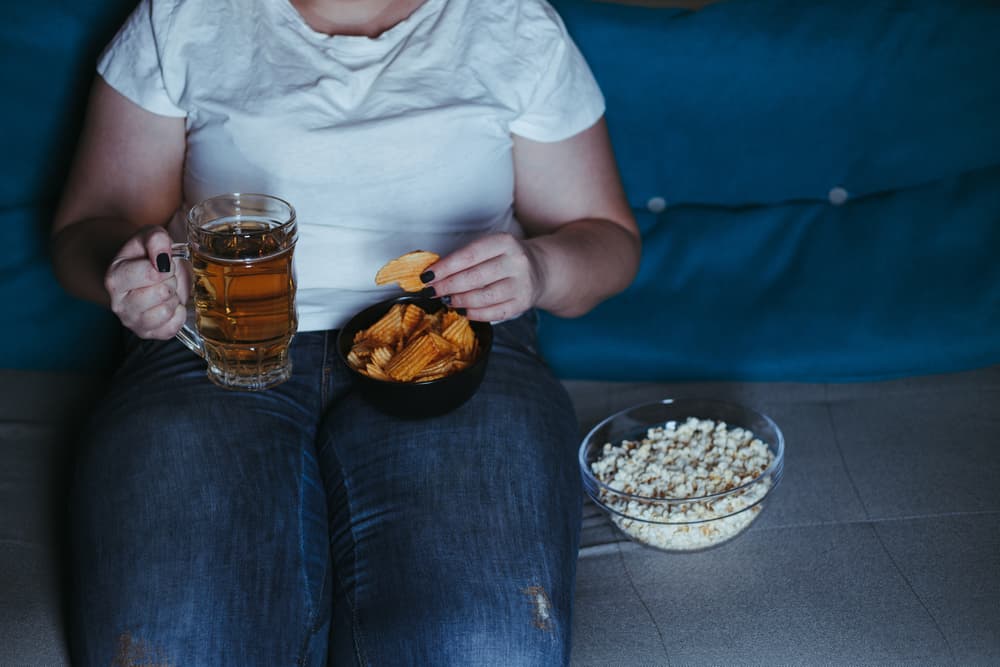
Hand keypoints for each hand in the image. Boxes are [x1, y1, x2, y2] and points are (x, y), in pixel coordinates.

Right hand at [104, 226, 188, 338]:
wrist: (143, 272)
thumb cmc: (147, 255)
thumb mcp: (150, 237)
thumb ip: (156, 239)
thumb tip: (163, 258)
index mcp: (115, 277)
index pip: (152, 273)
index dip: (166, 266)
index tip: (162, 263)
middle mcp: (118, 303)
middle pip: (162, 293)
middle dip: (170, 281)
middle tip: (164, 278)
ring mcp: (131, 321)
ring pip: (166, 311)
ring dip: (173, 298)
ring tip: (164, 290)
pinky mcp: (146, 334)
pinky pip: (171, 328)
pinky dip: (177, 315)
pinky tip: (169, 304)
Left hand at [424, 233, 546, 321]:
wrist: (539, 270)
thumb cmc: (504, 258)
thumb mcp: (489, 248)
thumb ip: (464, 258)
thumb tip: (433, 275)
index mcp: (505, 242)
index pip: (469, 255)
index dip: (445, 267)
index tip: (426, 276)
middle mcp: (516, 262)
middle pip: (474, 277)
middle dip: (447, 286)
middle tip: (431, 291)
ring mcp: (522, 284)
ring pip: (483, 297)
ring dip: (459, 301)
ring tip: (446, 300)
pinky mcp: (522, 303)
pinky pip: (493, 313)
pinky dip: (474, 314)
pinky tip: (462, 311)